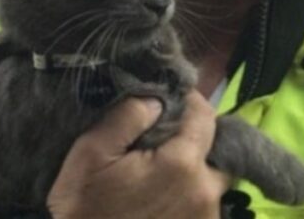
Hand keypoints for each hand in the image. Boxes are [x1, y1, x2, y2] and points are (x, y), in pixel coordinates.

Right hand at [46, 92, 228, 218]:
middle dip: (198, 138)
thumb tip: (158, 100)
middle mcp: (206, 191)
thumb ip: (127, 117)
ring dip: (196, 168)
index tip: (171, 97)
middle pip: (218, 150)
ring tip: (165, 167)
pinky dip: (192, 193)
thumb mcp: (91, 154)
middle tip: (168, 135)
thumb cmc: (84, 208)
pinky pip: (206, 204)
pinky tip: (166, 195)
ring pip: (215, 179)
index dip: (190, 100)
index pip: (205, 116)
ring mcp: (207, 218)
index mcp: (182, 164)